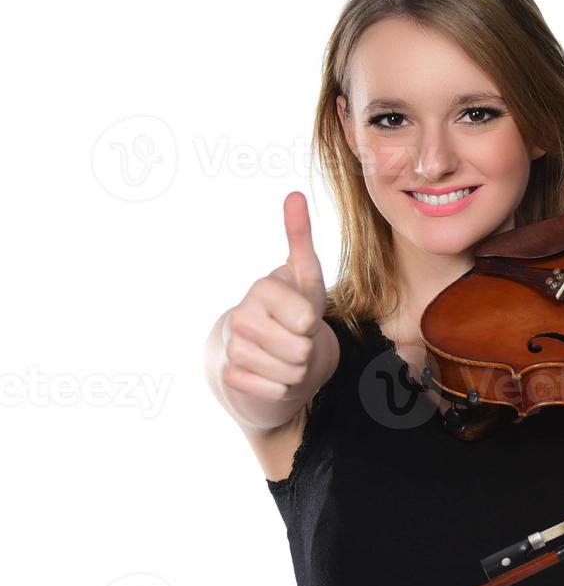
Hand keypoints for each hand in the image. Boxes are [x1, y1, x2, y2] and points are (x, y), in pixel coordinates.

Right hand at [220, 192, 331, 404]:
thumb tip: (295, 194)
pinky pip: (275, 391)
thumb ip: (301, 238)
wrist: (266, 348)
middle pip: (300, 350)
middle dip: (307, 349)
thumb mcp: (307, 276)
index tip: (301, 316)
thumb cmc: (293, 308)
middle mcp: (240, 316)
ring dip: (297, 370)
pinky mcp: (230, 377)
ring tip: (286, 354)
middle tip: (295, 338)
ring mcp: (232, 348)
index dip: (311, 323)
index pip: (304, 319)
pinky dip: (282, 388)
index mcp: (261, 289)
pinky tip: (271, 373)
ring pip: (290, 374)